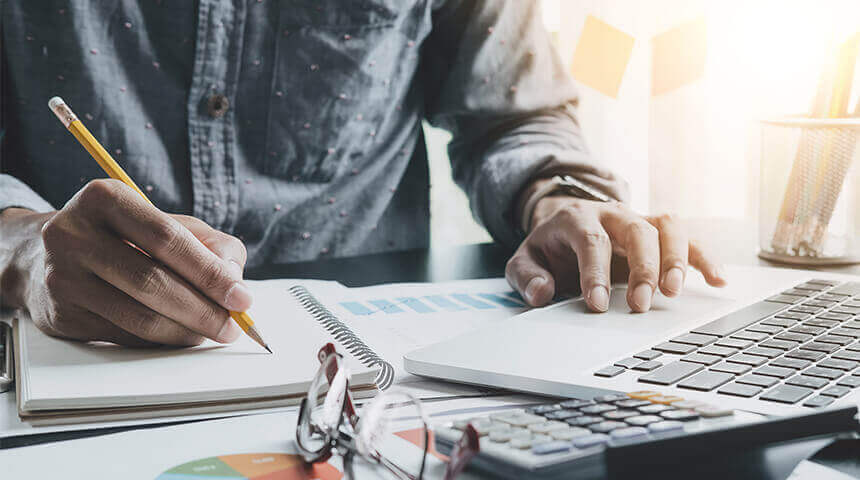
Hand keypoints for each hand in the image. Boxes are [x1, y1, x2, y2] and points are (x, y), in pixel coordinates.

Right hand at [0, 179, 251, 345]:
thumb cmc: (122, 236)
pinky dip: (160, 340)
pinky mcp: (60, 314)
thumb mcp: (163, 221)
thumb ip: (209, 243)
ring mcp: (61, 277)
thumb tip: (234, 279)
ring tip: (211, 332)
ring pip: (138, 316)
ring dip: (185, 331)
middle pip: (152, 281)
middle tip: (232, 326)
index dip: (209, 272)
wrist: (43, 255)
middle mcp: (74, 234)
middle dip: (203, 309)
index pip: (167, 239)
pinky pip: (123, 336)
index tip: (242, 297)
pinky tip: (179, 334)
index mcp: (105, 198)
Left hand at [505, 195, 725, 312]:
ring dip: (676, 258)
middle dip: (642, 267)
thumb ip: (526, 276)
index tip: (596, 304)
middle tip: (640, 304)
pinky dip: (705, 257)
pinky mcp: (659, 232)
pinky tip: (717, 281)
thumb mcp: (524, 260)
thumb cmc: (550, 248)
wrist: (565, 223)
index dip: (595, 272)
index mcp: (578, 219)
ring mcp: (640, 220)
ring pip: (667, 226)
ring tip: (674, 292)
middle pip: (636, 230)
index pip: (591, 240)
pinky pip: (689, 237)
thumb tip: (540, 292)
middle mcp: (613, 214)